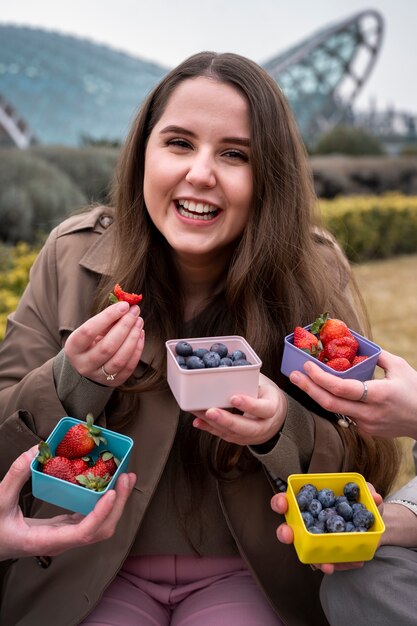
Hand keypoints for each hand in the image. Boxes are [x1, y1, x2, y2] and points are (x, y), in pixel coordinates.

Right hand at [0, 446, 135, 560]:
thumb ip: (16, 475)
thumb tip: (36, 450)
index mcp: (47, 540)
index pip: (83, 533)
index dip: (101, 514)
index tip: (111, 493)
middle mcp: (61, 541)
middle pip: (100, 530)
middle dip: (118, 504)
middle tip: (126, 477)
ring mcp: (65, 535)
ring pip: (99, 524)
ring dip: (116, 502)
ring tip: (125, 477)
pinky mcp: (65, 527)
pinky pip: (90, 516)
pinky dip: (103, 501)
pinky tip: (107, 483)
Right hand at [65, 301, 144, 386]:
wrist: (84, 367)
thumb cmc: (89, 342)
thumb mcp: (90, 331)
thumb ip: (106, 320)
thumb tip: (126, 307)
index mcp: (74, 347)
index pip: (89, 331)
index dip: (108, 316)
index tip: (124, 305)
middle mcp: (84, 364)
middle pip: (107, 346)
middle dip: (125, 326)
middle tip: (135, 312)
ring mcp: (98, 376)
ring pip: (120, 359)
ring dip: (133, 338)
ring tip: (139, 322)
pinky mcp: (113, 382)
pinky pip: (129, 367)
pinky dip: (137, 349)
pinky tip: (140, 334)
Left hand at [192, 374, 287, 445]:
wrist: (274, 418)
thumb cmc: (265, 396)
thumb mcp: (264, 385)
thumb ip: (249, 380)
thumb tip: (226, 365)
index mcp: (272, 408)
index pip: (264, 409)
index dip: (250, 405)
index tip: (233, 398)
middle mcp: (263, 425)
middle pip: (247, 428)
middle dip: (227, 420)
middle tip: (211, 411)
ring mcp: (251, 435)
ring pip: (232, 433)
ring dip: (213, 423)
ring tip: (198, 412)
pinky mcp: (239, 439)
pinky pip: (223, 435)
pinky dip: (209, 428)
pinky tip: (198, 421)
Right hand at [270, 485, 382, 574]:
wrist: (373, 527)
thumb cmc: (360, 505)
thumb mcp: (364, 496)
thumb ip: (367, 492)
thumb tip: (374, 497)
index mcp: (309, 502)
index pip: (287, 502)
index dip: (281, 502)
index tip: (284, 503)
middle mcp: (307, 524)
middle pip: (288, 530)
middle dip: (285, 533)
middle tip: (289, 535)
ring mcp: (316, 542)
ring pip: (306, 553)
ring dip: (314, 560)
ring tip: (327, 566)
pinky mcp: (328, 557)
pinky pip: (330, 563)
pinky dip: (341, 565)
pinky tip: (355, 563)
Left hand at [289, 350, 416, 438]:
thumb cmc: (416, 390)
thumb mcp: (400, 367)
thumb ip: (377, 356)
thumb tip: (357, 343)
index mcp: (379, 394)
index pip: (342, 388)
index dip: (320, 378)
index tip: (307, 365)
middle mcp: (370, 412)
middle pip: (330, 403)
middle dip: (308, 388)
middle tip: (293, 375)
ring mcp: (366, 424)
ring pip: (333, 411)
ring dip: (315, 395)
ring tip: (301, 381)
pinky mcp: (365, 430)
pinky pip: (343, 415)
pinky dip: (332, 402)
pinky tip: (321, 391)